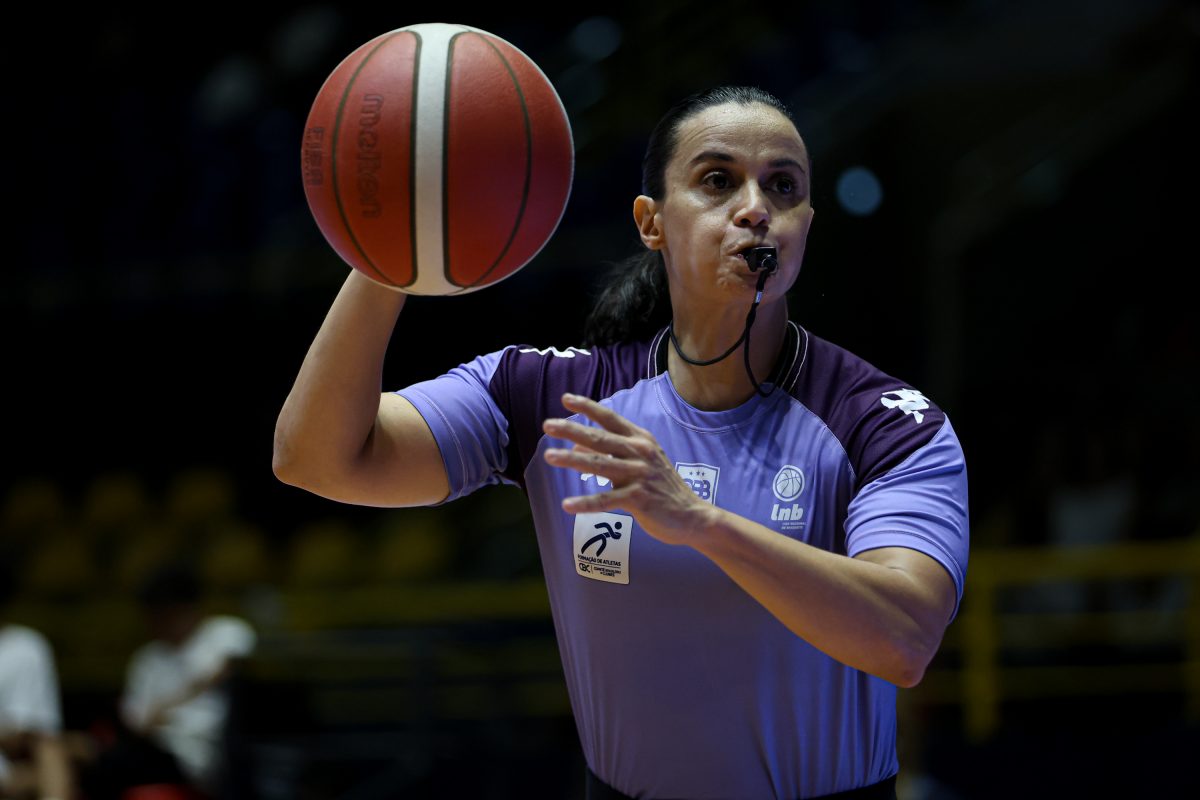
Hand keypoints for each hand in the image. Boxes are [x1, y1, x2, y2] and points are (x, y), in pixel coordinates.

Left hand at [542, 393, 715, 545]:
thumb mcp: (640, 462)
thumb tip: (577, 447)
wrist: (691, 515)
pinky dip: (585, 503)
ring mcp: (640, 475)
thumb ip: (611, 453)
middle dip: (571, 430)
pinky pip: (606, 500)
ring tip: (549, 457)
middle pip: (600, 438)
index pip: (610, 419)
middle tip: (548, 425)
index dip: (587, 407)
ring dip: (572, 460)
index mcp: (640, 439)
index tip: (565, 399)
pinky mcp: (639, 499)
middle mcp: (640, 452)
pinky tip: (567, 505)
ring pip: (599, 465)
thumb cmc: (661, 488)